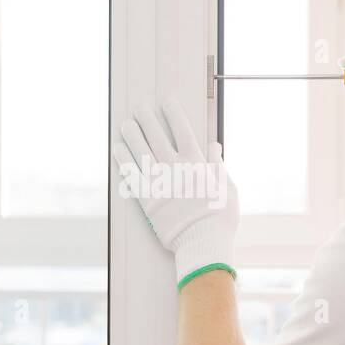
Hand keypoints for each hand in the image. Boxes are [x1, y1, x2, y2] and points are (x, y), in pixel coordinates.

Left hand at [113, 98, 239, 288]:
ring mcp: (160, 182)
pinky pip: (131, 174)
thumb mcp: (227, 189)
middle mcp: (176, 168)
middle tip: (139, 106)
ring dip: (132, 134)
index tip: (166, 101)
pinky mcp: (147, 199)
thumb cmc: (220, 219)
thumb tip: (214, 146)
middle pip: (157, 135)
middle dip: (147, 118)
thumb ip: (218, 166)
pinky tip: (117, 149)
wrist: (203, 243)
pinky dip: (123, 160)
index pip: (182, 130)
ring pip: (141, 151)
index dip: (173, 113)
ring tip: (125, 123)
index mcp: (196, 163)